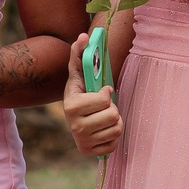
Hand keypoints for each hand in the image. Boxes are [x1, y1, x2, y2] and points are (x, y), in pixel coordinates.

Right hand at [61, 32, 121, 157]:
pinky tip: (103, 129)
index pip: (104, 99)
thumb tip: (84, 36)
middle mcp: (75, 127)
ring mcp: (83, 142)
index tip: (101, 92)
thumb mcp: (78, 73)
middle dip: (112, 108)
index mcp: (71, 107)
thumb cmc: (80, 92)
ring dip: (115, 120)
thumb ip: (80, 53)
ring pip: (117, 128)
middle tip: (104, 107)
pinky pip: (116, 143)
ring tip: (104, 117)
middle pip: (113, 115)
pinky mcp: (92, 152)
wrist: (74, 118)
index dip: (106, 94)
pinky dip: (113, 135)